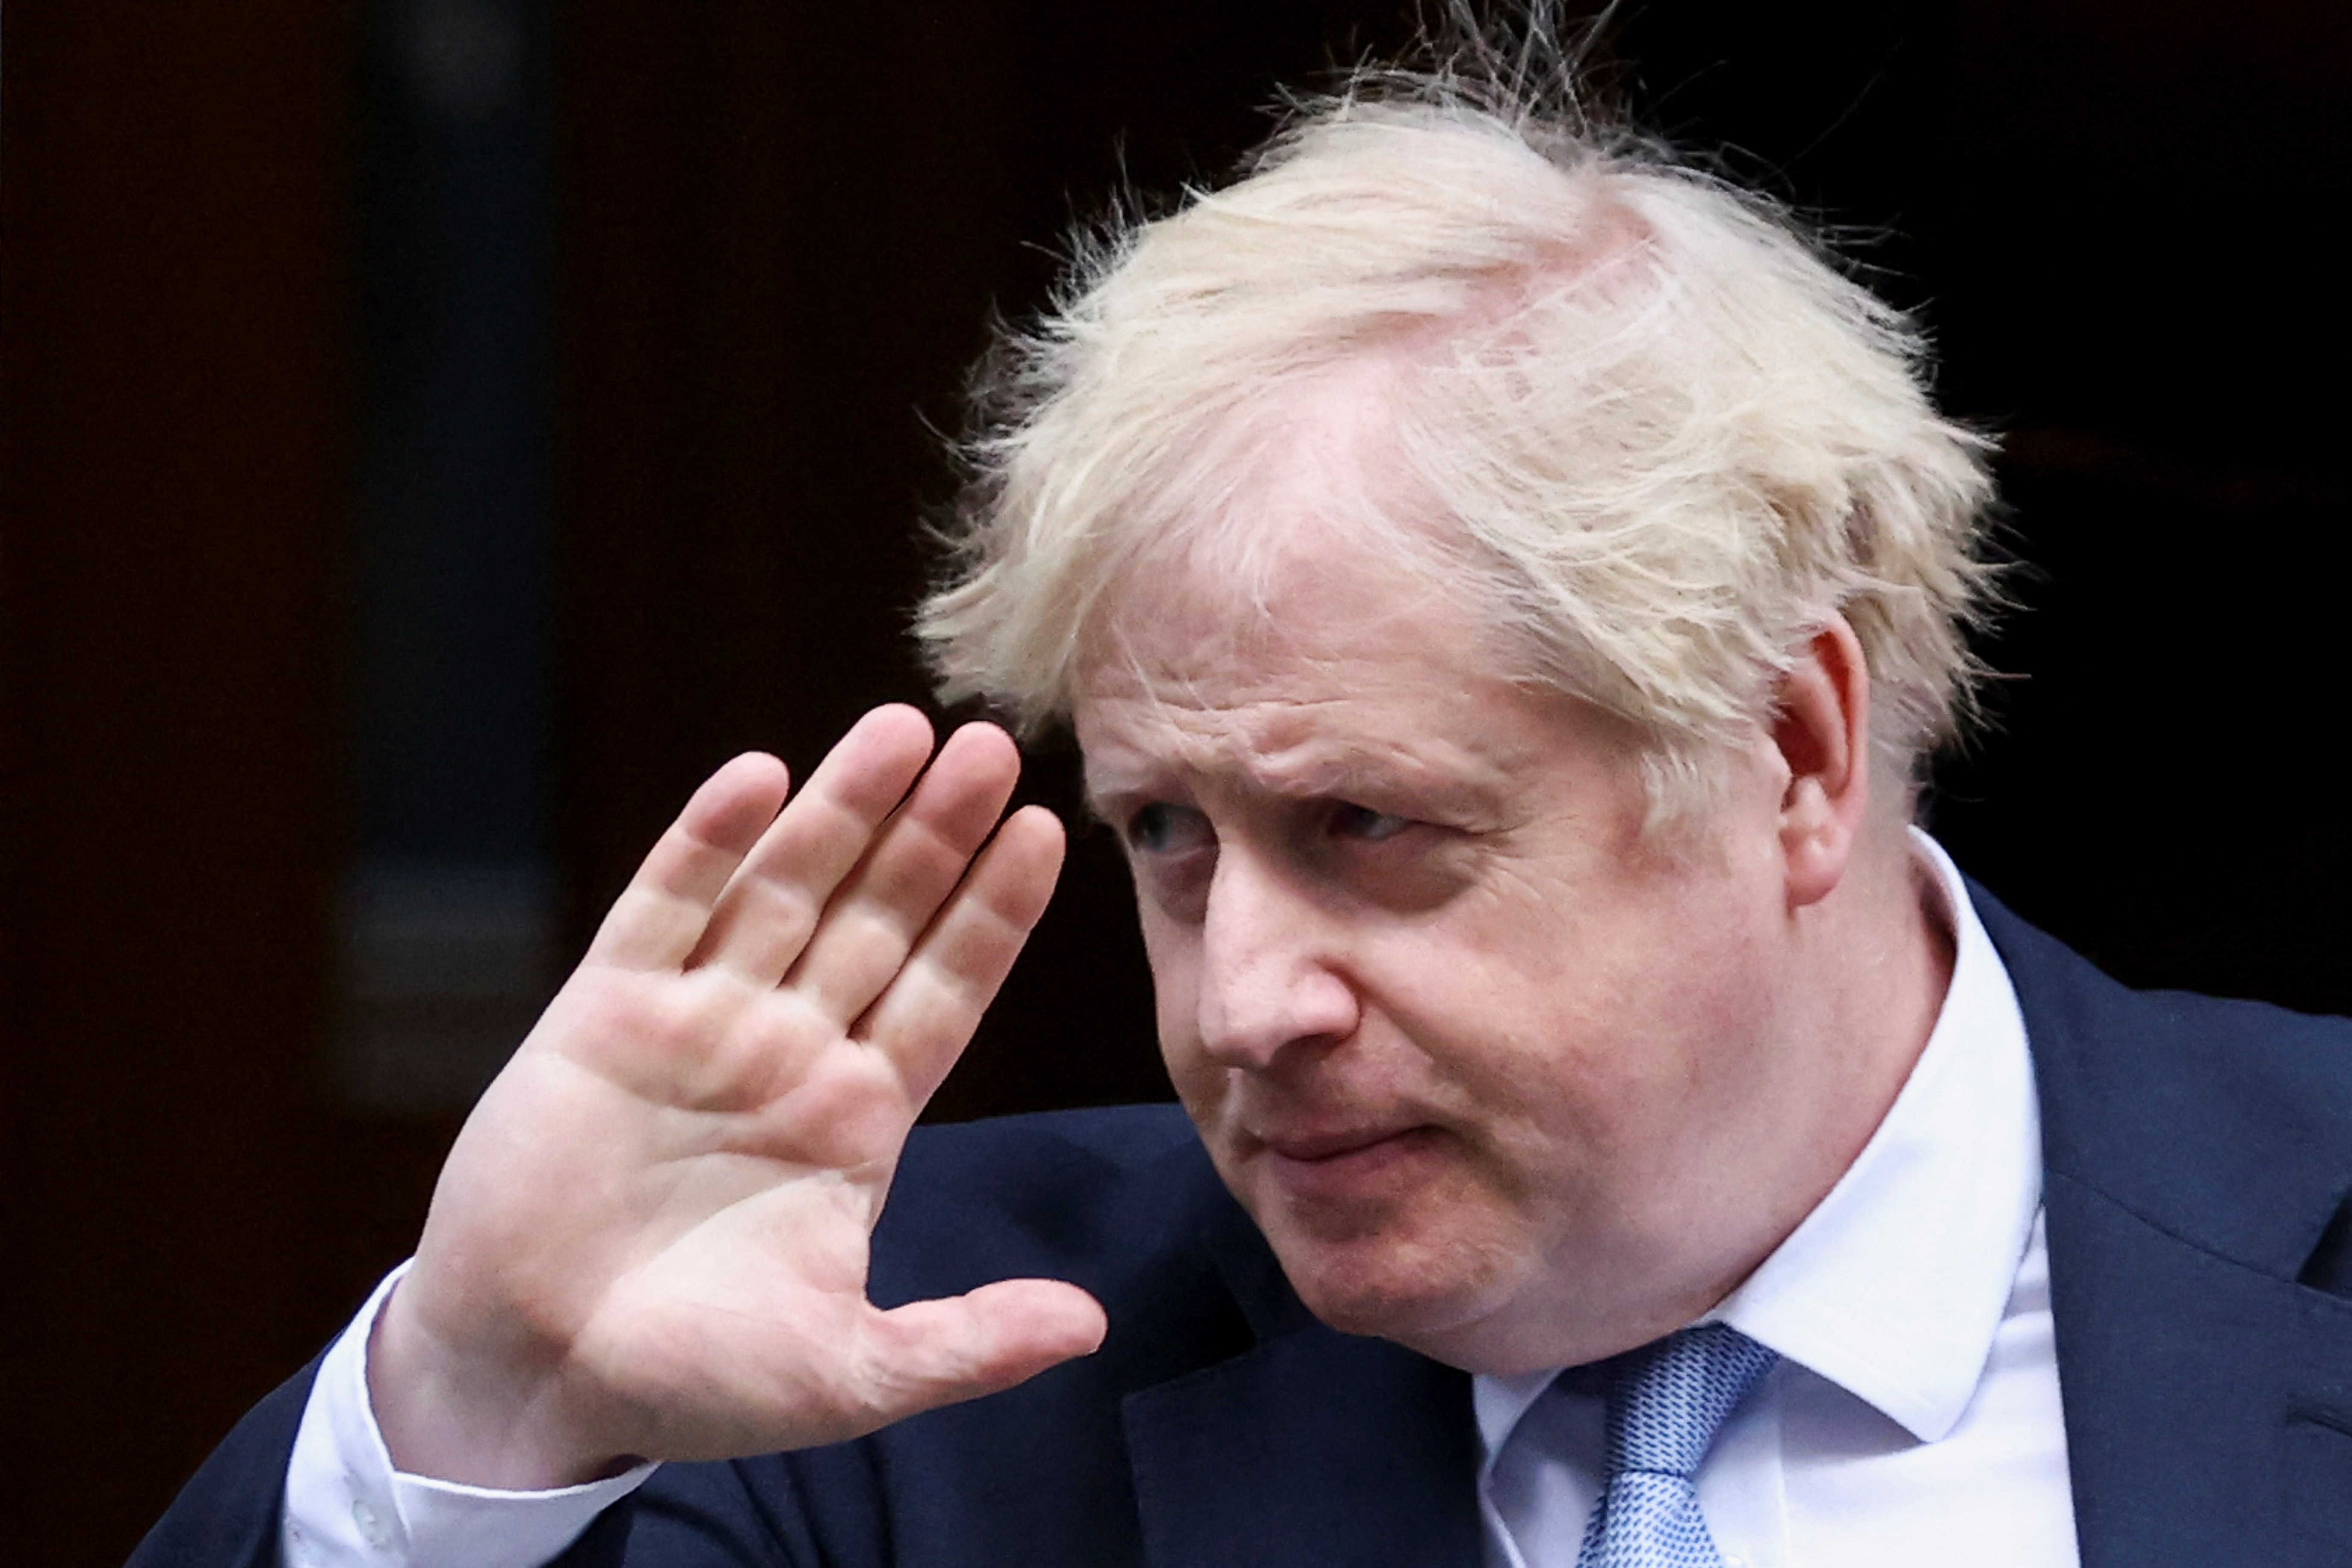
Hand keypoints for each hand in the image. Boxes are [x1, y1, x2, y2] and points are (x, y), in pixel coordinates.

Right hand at [367, 706, 1105, 1487]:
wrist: (534, 1381)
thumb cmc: (691, 1383)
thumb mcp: (849, 1373)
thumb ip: (967, 1344)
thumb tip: (1090, 1327)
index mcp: (857, 1119)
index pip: (946, 989)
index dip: (993, 913)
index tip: (1046, 833)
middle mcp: (789, 1052)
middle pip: (879, 917)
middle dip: (935, 835)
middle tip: (994, 746)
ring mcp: (697, 1023)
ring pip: (785, 890)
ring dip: (840, 809)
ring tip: (904, 727)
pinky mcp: (603, 1016)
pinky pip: (664, 909)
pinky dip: (706, 844)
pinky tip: (757, 776)